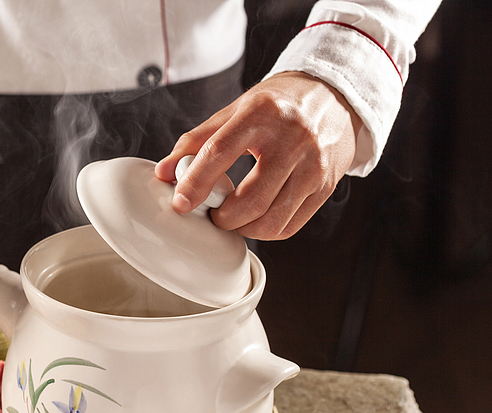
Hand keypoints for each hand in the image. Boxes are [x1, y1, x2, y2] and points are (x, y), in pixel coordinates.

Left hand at [155, 72, 362, 239]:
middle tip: (213, 214)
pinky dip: (265, 231)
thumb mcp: (235, 110)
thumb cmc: (277, 105)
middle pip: (250, 200)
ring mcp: (314, 165)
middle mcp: (292, 139)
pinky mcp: (326, 185)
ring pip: (271, 220)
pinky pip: (289, 226)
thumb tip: (163, 173)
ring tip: (233, 218)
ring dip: (243, 229)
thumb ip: (196, 141)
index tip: (181, 204)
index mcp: (261, 114)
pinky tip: (256, 218)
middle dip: (223, 219)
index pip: (220, 152)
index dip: (196, 183)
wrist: (334, 96)